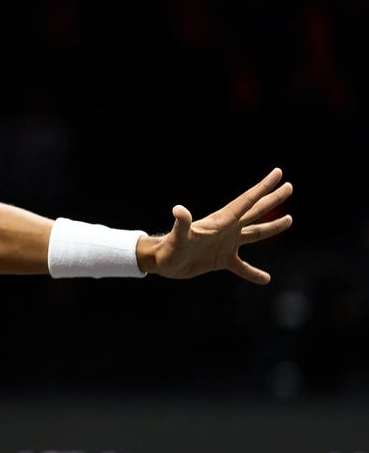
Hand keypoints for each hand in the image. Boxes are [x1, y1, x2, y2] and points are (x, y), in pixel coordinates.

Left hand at [138, 167, 292, 283]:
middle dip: (272, 199)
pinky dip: (254, 273)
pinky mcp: (221, 260)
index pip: (247, 201)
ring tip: (289, 219)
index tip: (278, 173)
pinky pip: (243, 267)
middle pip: (255, 212)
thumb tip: (178, 209)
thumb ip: (181, 224)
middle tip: (290, 186)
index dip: (263, 187)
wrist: (162, 261)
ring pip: (255, 234)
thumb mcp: (177, 237)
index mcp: (221, 221)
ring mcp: (225, 244)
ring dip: (272, 227)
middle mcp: (227, 229)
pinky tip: (266, 279)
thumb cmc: (169, 248)